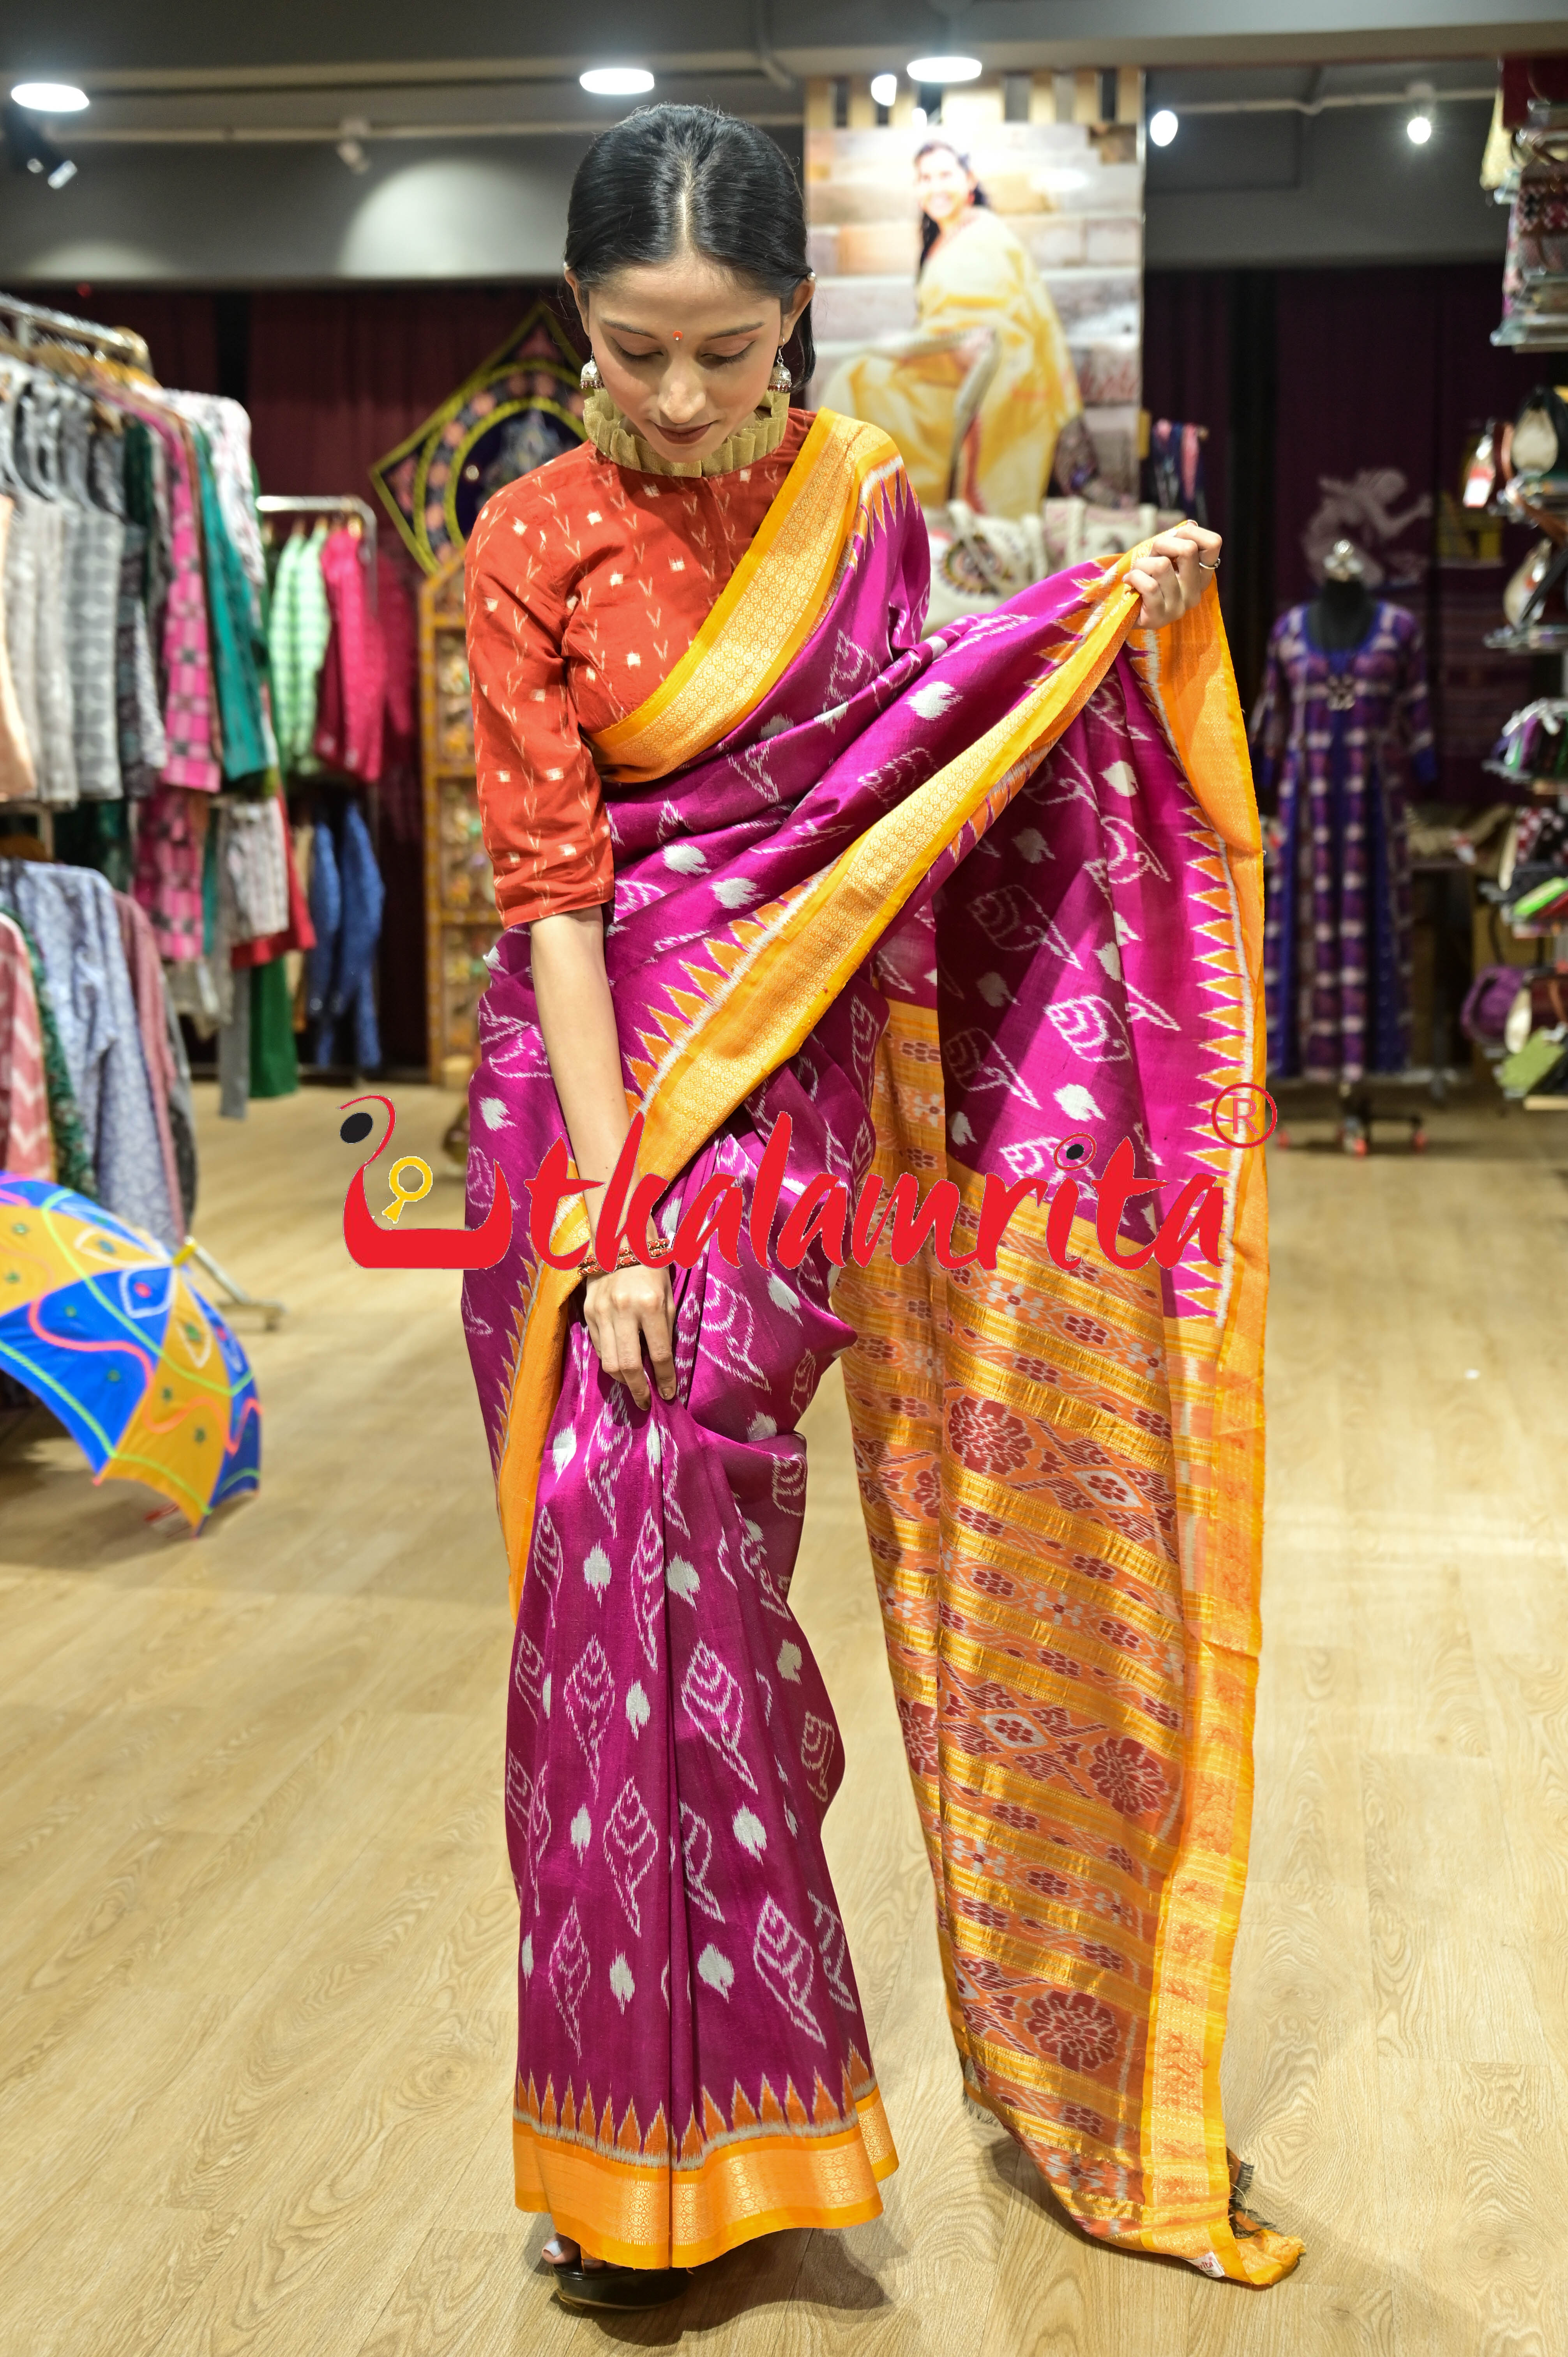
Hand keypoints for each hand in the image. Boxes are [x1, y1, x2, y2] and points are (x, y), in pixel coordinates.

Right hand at [583, 1262, 675, 1409]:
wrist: (620, 1243)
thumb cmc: (653, 1270)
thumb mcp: (668, 1297)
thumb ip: (665, 1330)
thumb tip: (663, 1367)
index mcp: (650, 1305)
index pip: (659, 1354)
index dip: (665, 1379)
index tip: (669, 1395)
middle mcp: (623, 1310)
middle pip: (627, 1365)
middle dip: (638, 1389)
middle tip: (645, 1402)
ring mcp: (601, 1313)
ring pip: (607, 1361)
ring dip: (621, 1380)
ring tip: (632, 1387)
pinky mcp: (588, 1313)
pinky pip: (598, 1347)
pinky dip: (609, 1360)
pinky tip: (619, 1365)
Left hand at [1129, 525, 1221, 628]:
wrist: (1127, 611)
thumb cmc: (1148, 579)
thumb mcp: (1165, 556)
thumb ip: (1179, 543)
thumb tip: (1190, 525)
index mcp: (1202, 575)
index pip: (1213, 543)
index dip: (1191, 533)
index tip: (1174, 539)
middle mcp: (1195, 592)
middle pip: (1188, 549)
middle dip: (1162, 544)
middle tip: (1152, 555)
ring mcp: (1178, 607)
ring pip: (1163, 566)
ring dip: (1143, 563)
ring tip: (1138, 572)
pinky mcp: (1159, 617)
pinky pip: (1149, 585)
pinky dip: (1134, 577)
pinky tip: (1130, 581)